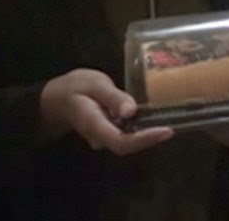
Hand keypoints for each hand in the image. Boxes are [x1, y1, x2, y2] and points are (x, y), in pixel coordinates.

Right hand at [40, 68, 172, 154]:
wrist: (55, 99)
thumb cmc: (74, 87)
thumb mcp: (94, 84)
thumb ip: (112, 97)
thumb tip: (131, 111)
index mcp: (95, 125)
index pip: (122, 141)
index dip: (145, 140)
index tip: (166, 131)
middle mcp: (100, 137)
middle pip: (128, 145)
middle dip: (151, 138)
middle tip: (173, 124)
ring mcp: (104, 137)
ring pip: (129, 141)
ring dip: (148, 133)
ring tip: (169, 118)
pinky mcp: (108, 133)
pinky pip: (126, 134)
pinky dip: (141, 127)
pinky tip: (154, 116)